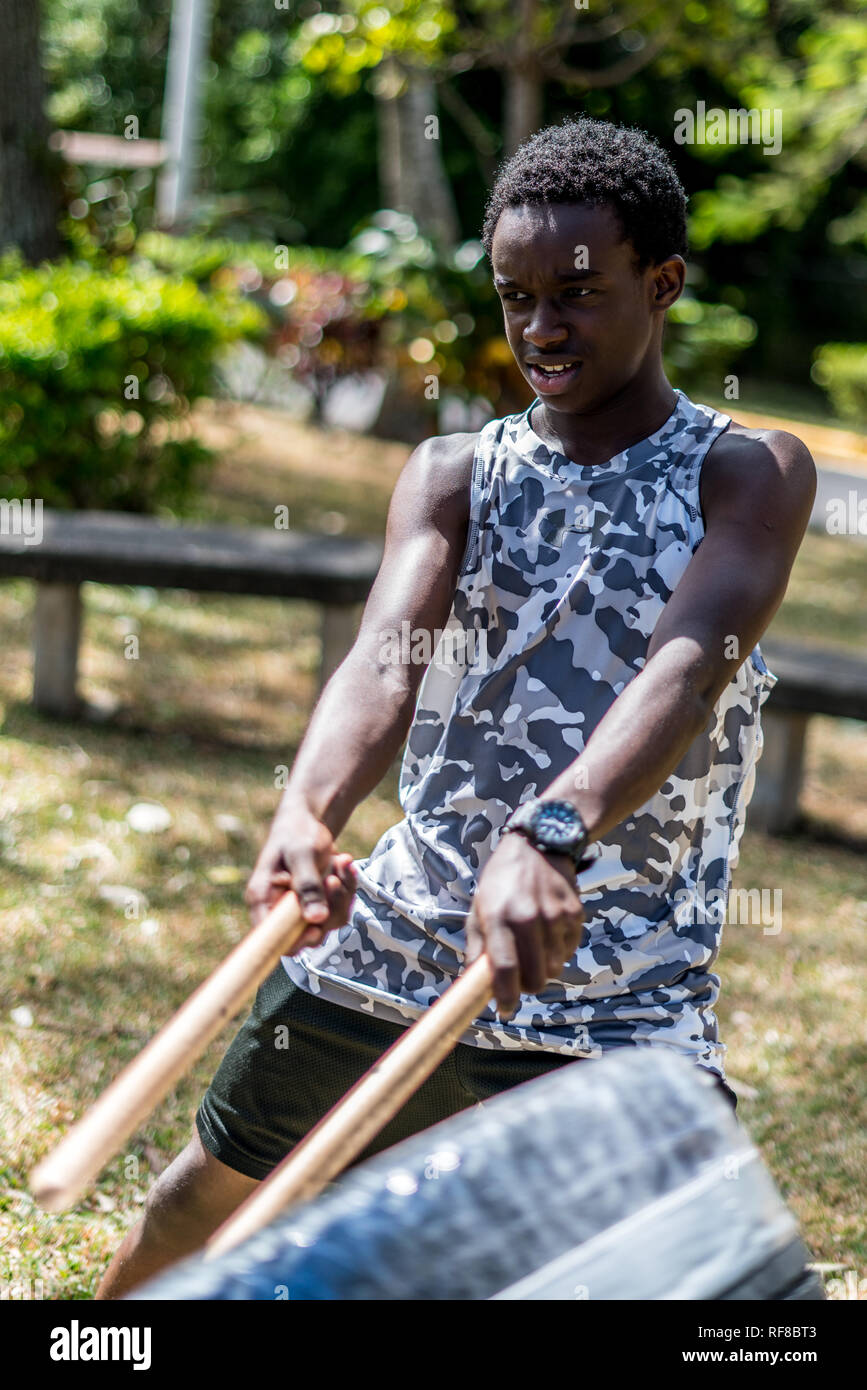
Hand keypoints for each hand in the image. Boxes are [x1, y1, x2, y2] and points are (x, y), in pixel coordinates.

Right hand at [245, 800, 356, 950]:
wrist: (308, 818)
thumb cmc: (297, 832)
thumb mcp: (302, 854)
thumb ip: (307, 885)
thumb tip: (315, 919)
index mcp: (262, 898)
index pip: (271, 938)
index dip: (294, 941)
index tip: (316, 927)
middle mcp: (279, 909)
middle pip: (307, 935)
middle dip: (329, 908)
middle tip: (333, 878)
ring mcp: (300, 909)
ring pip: (329, 923)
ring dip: (342, 894)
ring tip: (340, 862)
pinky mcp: (318, 905)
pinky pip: (339, 910)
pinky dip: (347, 889)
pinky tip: (344, 865)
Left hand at [464, 831, 585, 1019]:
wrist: (539, 844)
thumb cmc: (502, 880)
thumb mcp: (480, 907)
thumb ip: (476, 946)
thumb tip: (474, 983)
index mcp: (499, 917)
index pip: (504, 969)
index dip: (505, 996)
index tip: (505, 1009)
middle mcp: (529, 918)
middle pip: (536, 977)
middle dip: (527, 986)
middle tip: (519, 979)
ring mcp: (555, 916)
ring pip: (555, 968)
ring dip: (544, 967)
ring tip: (533, 946)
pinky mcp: (575, 914)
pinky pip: (569, 950)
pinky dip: (559, 950)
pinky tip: (548, 932)